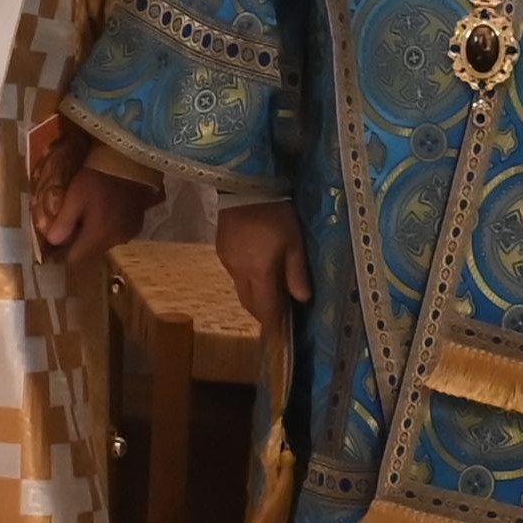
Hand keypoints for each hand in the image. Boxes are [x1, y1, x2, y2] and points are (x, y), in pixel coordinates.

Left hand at [32, 144, 137, 257]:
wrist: (131, 162)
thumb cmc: (98, 177)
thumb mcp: (75, 196)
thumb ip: (63, 222)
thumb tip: (52, 242)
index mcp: (98, 236)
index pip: (75, 258)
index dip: (59, 255)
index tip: (49, 250)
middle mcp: (115, 241)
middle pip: (89, 254)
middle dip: (75, 248)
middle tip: (61, 236)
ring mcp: (128, 234)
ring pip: (102, 245)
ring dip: (90, 239)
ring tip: (78, 225)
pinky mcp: (136, 225)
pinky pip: (114, 236)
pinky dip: (104, 232)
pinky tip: (97, 218)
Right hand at [214, 196, 308, 326]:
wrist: (244, 186)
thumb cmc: (275, 214)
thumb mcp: (294, 242)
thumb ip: (297, 273)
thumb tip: (302, 299)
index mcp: (258, 273)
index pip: (266, 309)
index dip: (274, 324)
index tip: (281, 337)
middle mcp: (238, 273)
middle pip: (249, 304)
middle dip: (263, 314)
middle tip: (278, 316)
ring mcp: (227, 262)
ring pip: (240, 290)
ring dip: (254, 297)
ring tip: (269, 293)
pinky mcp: (221, 250)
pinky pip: (234, 275)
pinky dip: (246, 280)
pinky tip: (256, 270)